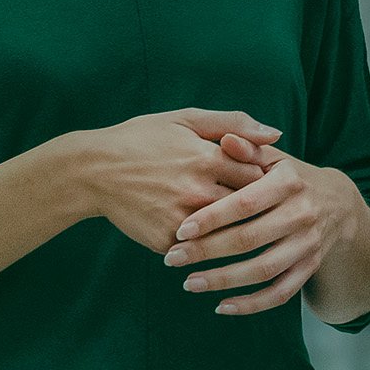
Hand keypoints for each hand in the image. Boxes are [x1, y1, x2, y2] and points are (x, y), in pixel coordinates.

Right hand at [75, 109, 277, 253]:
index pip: (260, 176)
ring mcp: (182, 219)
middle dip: (254, 209)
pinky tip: (205, 238)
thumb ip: (234, 124)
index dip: (262, 180)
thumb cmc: (142, 139)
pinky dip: (205, 244)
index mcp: (208, 157)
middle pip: (248, 209)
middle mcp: (198, 190)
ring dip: (234, 230)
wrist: (92, 171)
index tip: (259, 181)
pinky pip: (199, 249)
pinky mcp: (166, 241)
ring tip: (235, 224)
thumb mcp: (186, 120)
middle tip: (257, 208)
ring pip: (228, 234)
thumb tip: (277, 134)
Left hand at [163, 139, 362, 315]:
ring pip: (263, 270)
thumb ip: (248, 149)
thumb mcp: (274, 158)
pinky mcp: (310, 267)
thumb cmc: (291, 176)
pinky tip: (222, 306)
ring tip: (189, 284)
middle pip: (250, 239)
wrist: (338, 203)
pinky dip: (252, 304)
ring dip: (224, 281)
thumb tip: (225, 140)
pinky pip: (281, 293)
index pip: (245, 203)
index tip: (180, 230)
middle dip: (207, 252)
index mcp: (289, 183)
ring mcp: (308, 244)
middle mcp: (302, 214)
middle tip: (172, 259)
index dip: (212, 218)